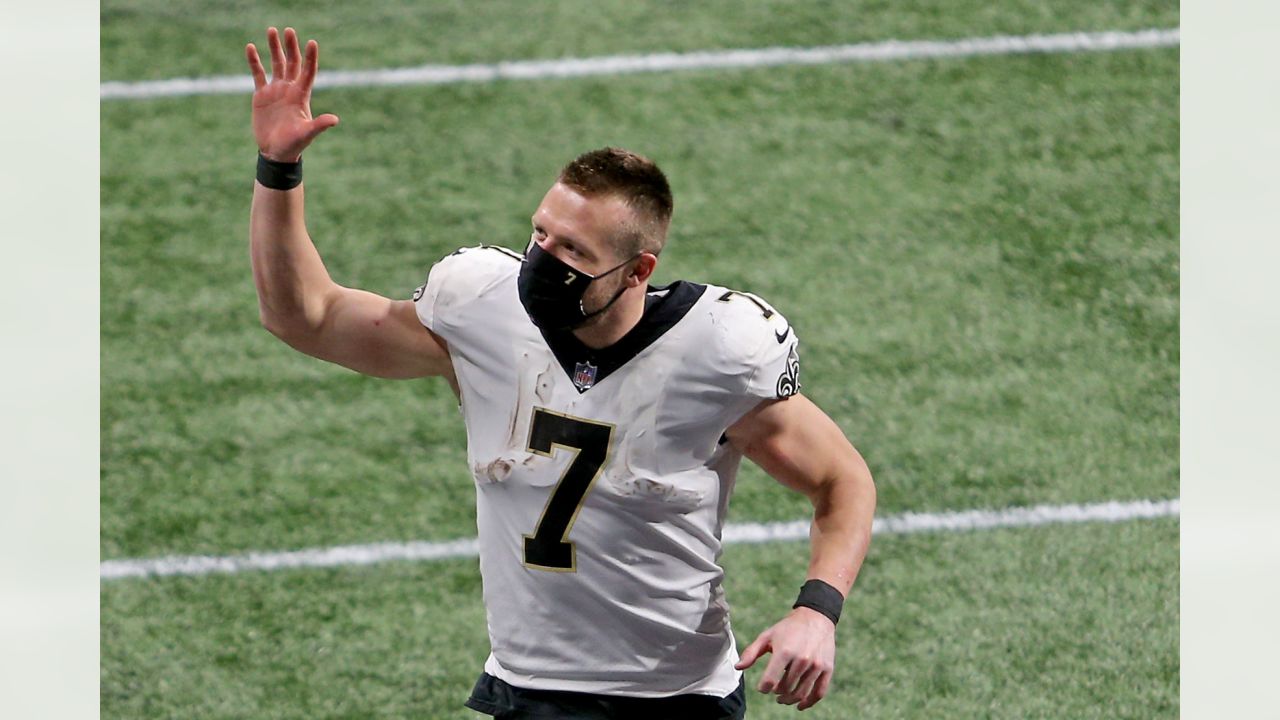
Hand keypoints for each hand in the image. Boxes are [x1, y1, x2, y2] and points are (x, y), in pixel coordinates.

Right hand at [245, 27, 339, 162]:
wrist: (276, 152)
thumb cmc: (294, 144)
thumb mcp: (306, 134)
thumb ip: (318, 125)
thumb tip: (335, 120)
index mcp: (301, 96)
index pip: (308, 72)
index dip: (310, 58)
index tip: (312, 42)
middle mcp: (290, 89)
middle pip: (292, 63)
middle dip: (291, 47)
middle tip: (289, 30)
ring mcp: (276, 90)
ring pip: (276, 64)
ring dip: (274, 48)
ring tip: (271, 30)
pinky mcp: (261, 95)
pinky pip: (258, 73)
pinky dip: (254, 61)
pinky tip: (251, 47)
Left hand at [735, 607, 835, 710]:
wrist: (816, 617)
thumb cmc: (788, 628)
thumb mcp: (767, 636)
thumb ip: (751, 652)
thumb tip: (737, 667)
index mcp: (784, 651)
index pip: (770, 680)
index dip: (763, 688)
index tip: (762, 688)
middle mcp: (802, 659)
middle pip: (786, 688)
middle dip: (777, 693)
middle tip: (775, 690)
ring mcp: (816, 665)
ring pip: (801, 693)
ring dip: (790, 700)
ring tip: (783, 698)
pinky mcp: (827, 669)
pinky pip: (819, 692)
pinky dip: (809, 702)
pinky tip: (800, 705)